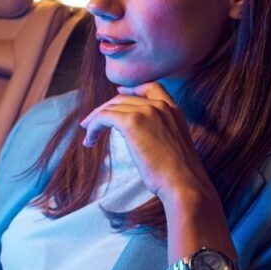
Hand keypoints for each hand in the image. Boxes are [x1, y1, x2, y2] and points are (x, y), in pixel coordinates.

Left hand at [78, 82, 213, 207]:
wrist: (182, 182)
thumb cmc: (177, 174)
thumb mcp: (172, 145)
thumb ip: (159, 133)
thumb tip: (137, 137)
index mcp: (173, 110)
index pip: (151, 87)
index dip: (132, 89)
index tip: (118, 93)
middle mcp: (160, 106)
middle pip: (124, 99)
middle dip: (105, 110)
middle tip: (91, 123)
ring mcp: (146, 111)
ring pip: (111, 108)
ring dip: (95, 121)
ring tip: (88, 136)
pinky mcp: (132, 122)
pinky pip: (104, 117)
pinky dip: (93, 127)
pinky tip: (89, 141)